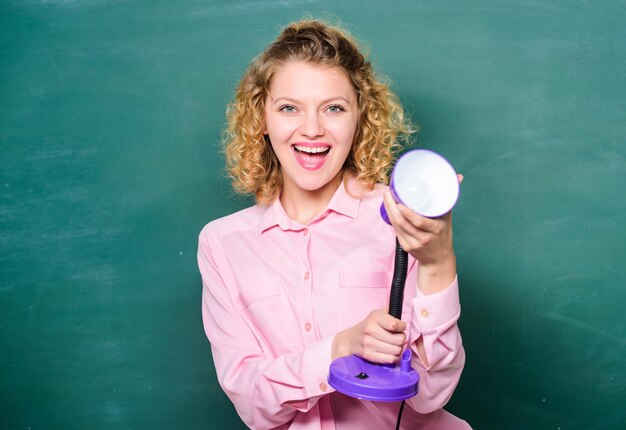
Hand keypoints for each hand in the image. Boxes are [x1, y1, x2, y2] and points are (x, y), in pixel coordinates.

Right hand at [332, 309, 406, 363]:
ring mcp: (369, 343)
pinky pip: (390, 359)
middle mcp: (371, 329)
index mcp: (375, 317)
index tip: (399, 328)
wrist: (351, 339)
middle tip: (396, 337)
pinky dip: (393, 357)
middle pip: (400, 339)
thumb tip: (403, 312)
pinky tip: (389, 352)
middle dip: (401, 339)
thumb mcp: (377, 314)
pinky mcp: (369, 355)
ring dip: (398, 349)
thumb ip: (391, 312)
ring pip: (397, 350)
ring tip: (392, 345)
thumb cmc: (369, 326)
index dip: (402, 327)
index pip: (396, 325)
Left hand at [383, 174, 463, 292]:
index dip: (406, 212)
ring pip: (397, 226)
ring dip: (389, 211)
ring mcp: (413, 243)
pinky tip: (388, 210)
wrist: (439, 259)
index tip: (399, 200)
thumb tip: (458, 176)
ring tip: (386, 198)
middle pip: (402, 222)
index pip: (418, 221)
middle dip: (391, 206)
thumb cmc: (443, 234)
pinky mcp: (406, 247)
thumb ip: (450, 197)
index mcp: (435, 229)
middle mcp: (424, 238)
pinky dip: (391, 219)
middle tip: (388, 192)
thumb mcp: (447, 217)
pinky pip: (396, 231)